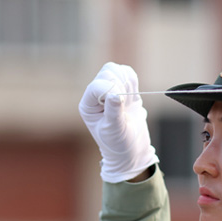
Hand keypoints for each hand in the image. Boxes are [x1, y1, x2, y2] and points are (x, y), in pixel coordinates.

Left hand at [78, 62, 158, 182]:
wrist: (131, 149)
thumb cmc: (118, 144)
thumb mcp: (114, 131)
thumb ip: (114, 112)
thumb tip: (115, 94)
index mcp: (88, 105)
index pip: (97, 85)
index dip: (111, 90)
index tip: (121, 103)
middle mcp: (96, 95)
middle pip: (107, 73)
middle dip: (120, 85)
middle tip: (125, 104)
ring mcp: (109, 90)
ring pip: (117, 71)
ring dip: (127, 83)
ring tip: (128, 102)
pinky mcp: (122, 88)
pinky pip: (127, 74)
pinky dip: (133, 82)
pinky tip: (132, 98)